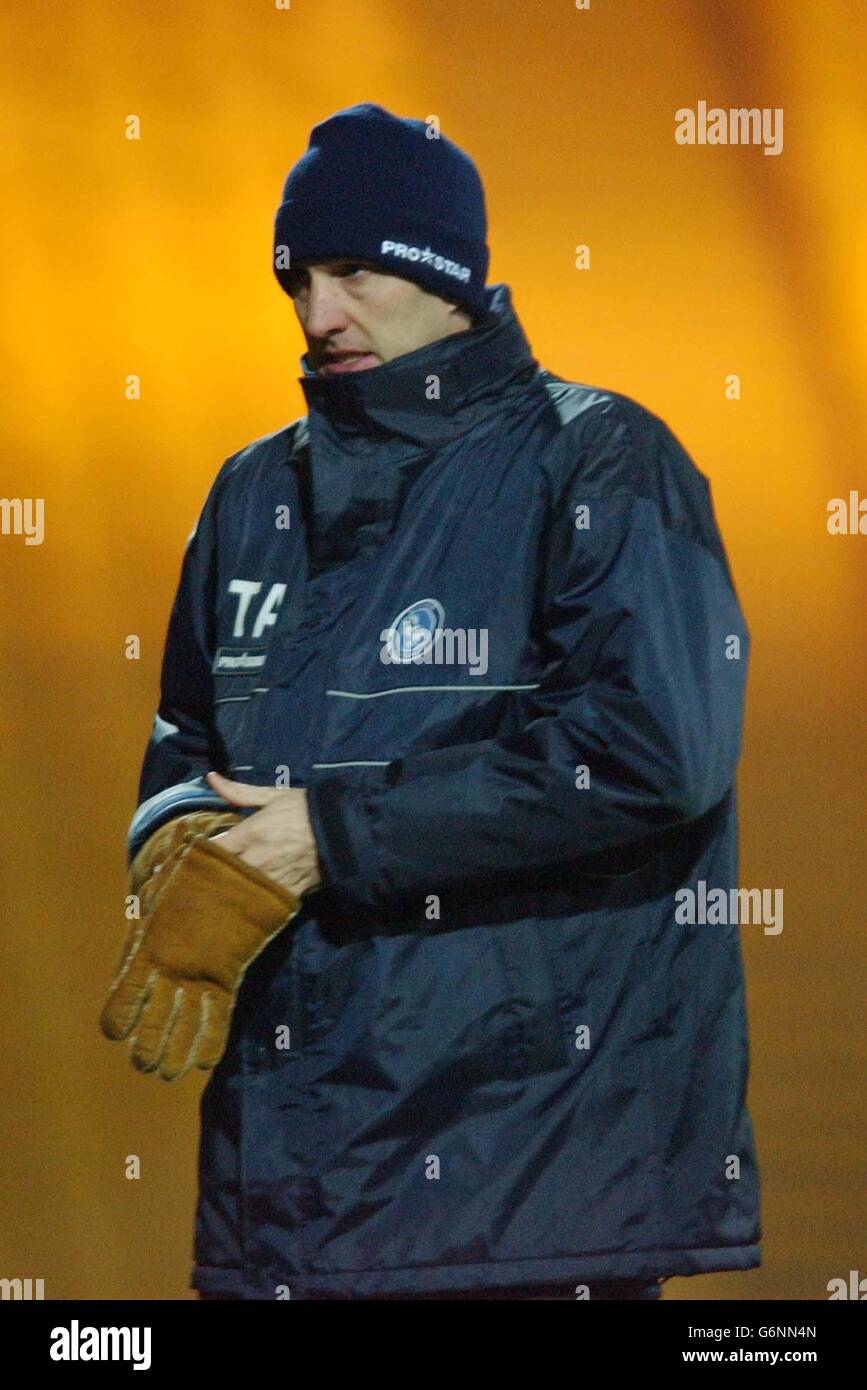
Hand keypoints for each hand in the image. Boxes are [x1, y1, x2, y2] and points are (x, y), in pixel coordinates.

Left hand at [204, 771, 322, 898]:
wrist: (343, 830)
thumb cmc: (306, 809)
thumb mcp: (273, 796)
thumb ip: (239, 792)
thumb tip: (210, 777)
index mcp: (251, 832)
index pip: (213, 849)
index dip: (203, 852)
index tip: (199, 851)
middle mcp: (258, 858)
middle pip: (222, 874)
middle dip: (212, 873)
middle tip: (205, 873)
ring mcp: (273, 878)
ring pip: (239, 891)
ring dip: (230, 888)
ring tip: (221, 889)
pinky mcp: (288, 892)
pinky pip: (262, 903)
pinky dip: (254, 901)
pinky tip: (247, 899)